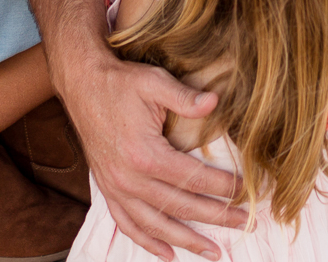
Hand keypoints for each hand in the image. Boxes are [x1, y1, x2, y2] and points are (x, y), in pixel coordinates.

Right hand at [63, 51, 244, 259]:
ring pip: (155, 225)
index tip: (245, 191)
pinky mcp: (108, 190)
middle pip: (179, 207)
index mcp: (144, 154)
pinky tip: (168, 253)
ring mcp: (116, 188)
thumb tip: (216, 101)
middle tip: (244, 224)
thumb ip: (185, 97)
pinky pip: (127, 225)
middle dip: (215, 217)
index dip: (221, 187)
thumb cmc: (120, 82)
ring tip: (213, 252)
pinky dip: (148, 242)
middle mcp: (129, 179)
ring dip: (186, 241)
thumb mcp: (154, 82)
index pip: (193, 179)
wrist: (81, 85)